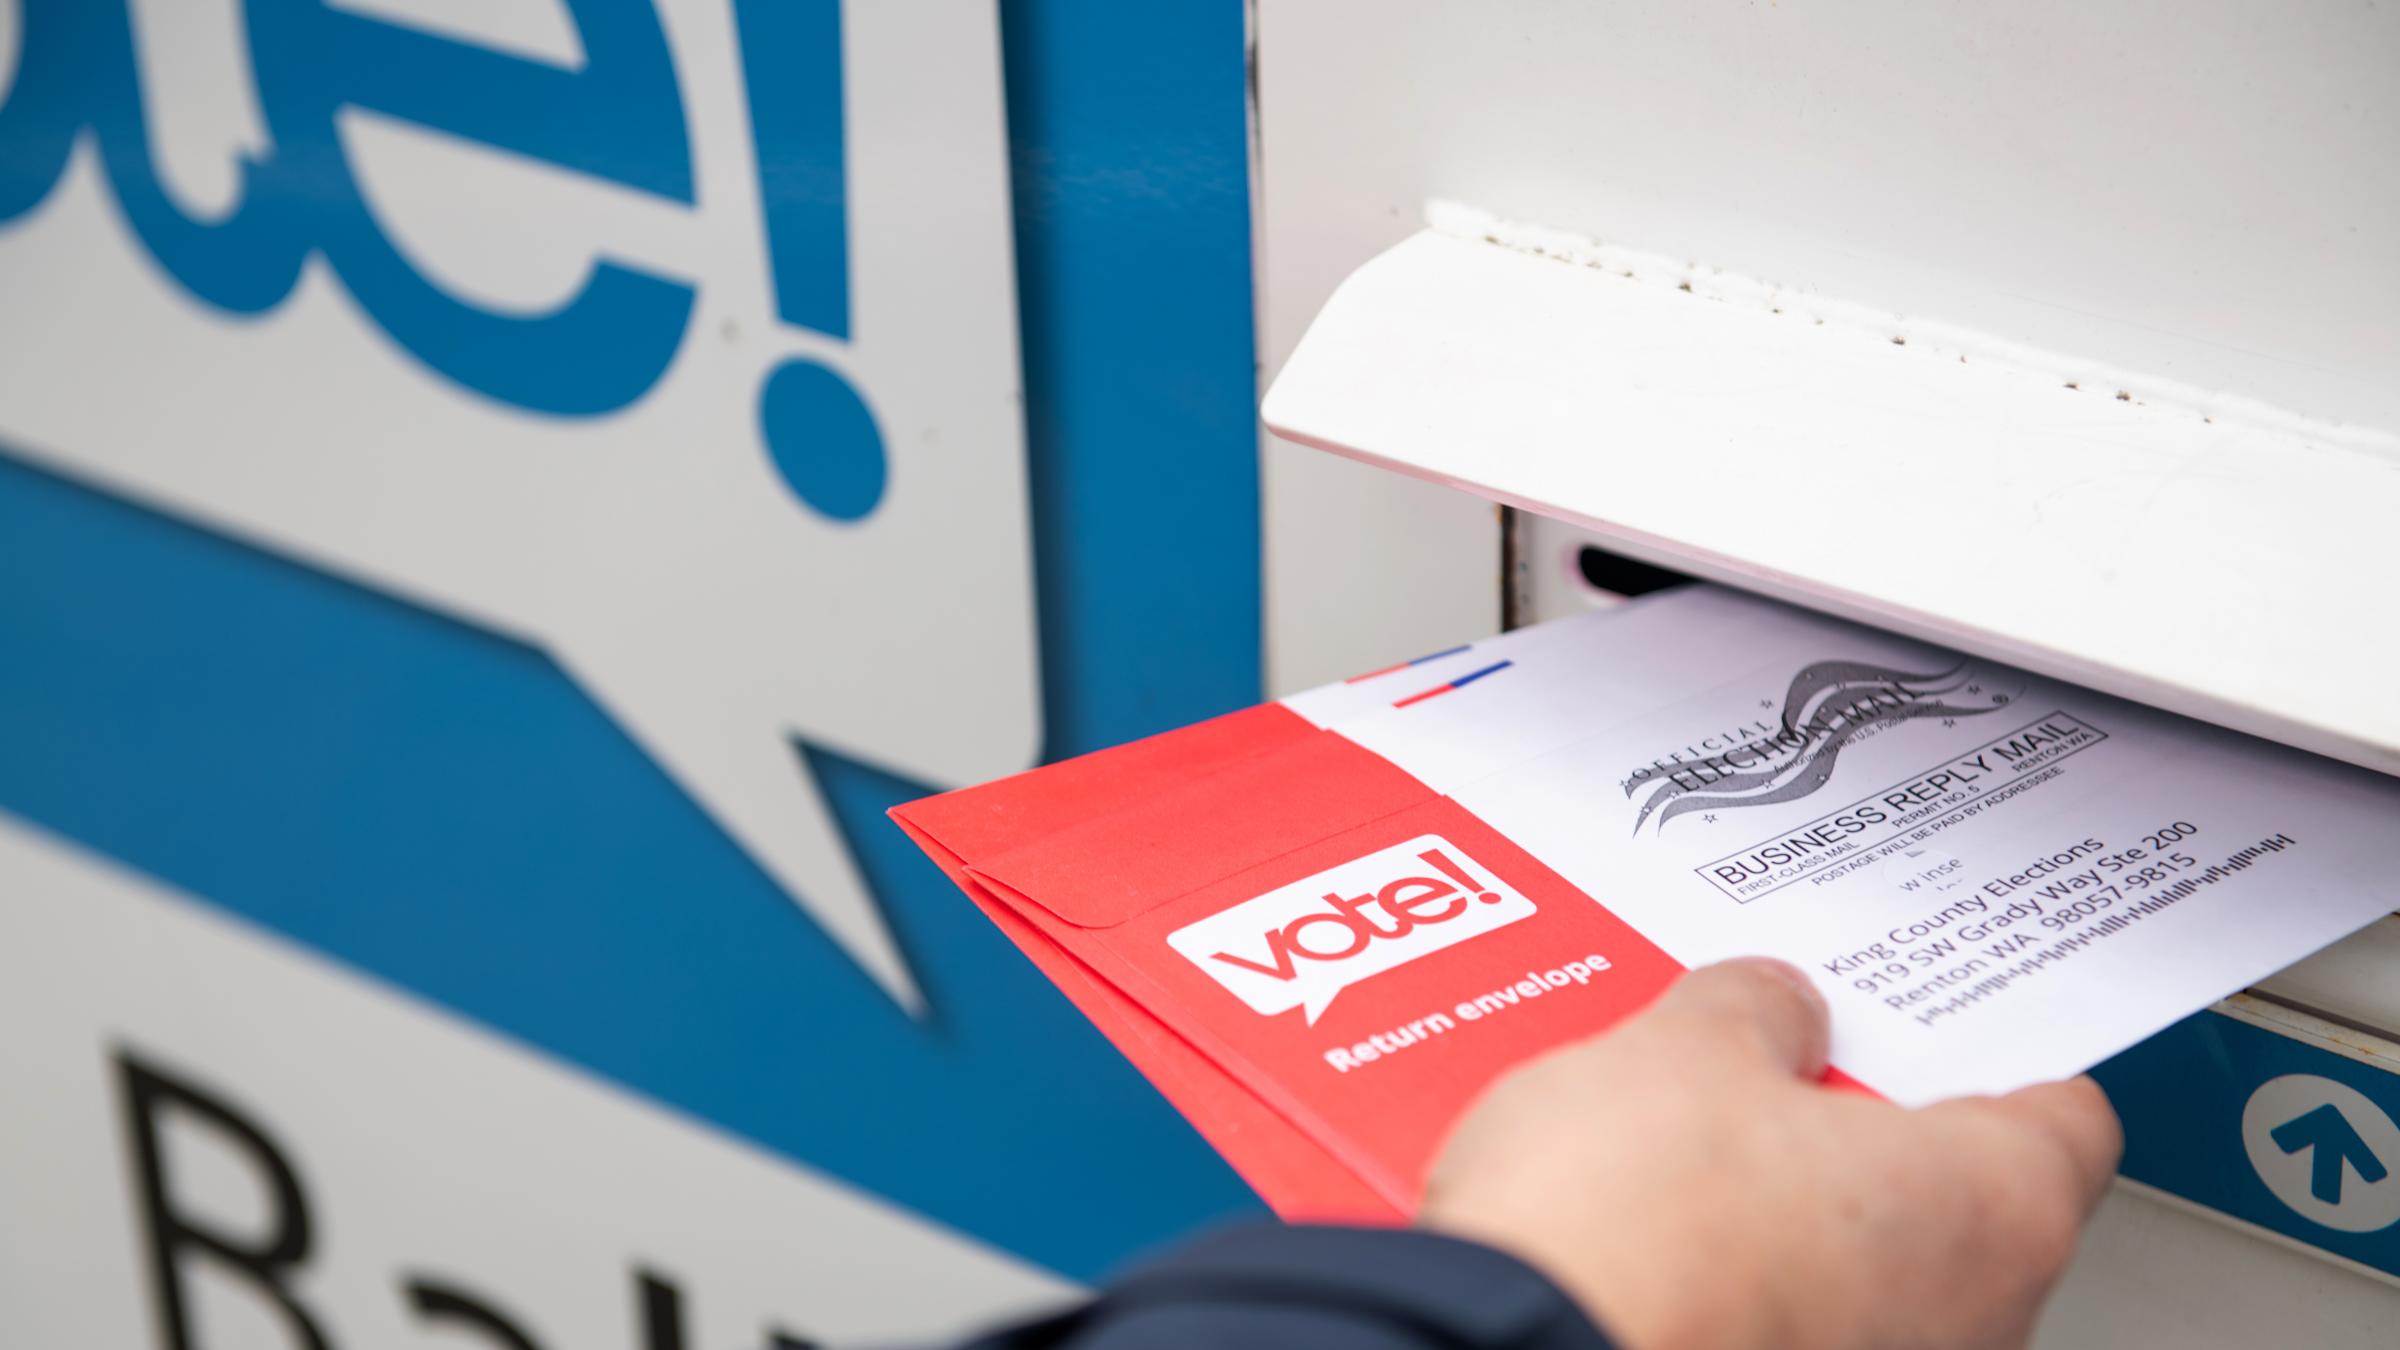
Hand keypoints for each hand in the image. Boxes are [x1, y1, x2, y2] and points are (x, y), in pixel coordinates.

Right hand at [1420, 958, 2120, 1349]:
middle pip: (1956, 1196)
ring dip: (1792, 1209)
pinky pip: (1789, 1325)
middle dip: (1860, 1127)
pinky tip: (1649, 1232)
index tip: (1944, 1022)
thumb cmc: (1630, 1237)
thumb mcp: (1683, 1049)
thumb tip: (1769, 1008)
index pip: (2066, 1116)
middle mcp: (1971, 1323)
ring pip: (1865, 1270)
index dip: (1996, 1050)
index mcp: (1992, 1209)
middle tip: (1772, 1063)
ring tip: (1679, 1144)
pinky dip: (1741, 1283)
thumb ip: (1754, 1009)